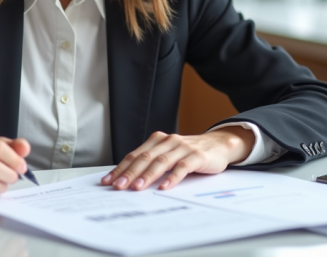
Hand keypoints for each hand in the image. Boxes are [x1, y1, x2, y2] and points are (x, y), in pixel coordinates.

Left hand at [100, 127, 255, 190]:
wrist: (218, 144)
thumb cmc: (189, 152)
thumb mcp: (168, 154)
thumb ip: (152, 163)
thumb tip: (129, 180)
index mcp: (157, 140)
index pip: (134, 155)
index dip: (120, 168)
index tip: (108, 181)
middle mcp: (168, 141)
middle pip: (145, 158)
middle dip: (129, 173)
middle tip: (118, 186)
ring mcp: (182, 147)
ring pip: (161, 162)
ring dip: (147, 175)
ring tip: (137, 187)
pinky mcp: (197, 156)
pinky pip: (182, 166)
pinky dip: (172, 177)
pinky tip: (164, 187)